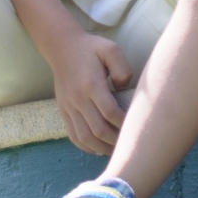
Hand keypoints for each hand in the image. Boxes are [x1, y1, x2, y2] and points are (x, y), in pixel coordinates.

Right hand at [48, 29, 133, 152]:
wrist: (62, 47)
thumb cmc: (91, 48)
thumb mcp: (111, 49)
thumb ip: (122, 68)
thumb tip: (123, 88)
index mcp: (92, 84)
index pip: (110, 112)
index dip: (124, 124)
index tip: (136, 127)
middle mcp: (78, 99)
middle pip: (98, 130)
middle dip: (115, 141)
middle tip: (130, 144)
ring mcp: (69, 107)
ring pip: (85, 137)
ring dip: (101, 148)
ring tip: (116, 150)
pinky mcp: (64, 111)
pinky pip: (73, 135)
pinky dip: (86, 146)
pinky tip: (98, 148)